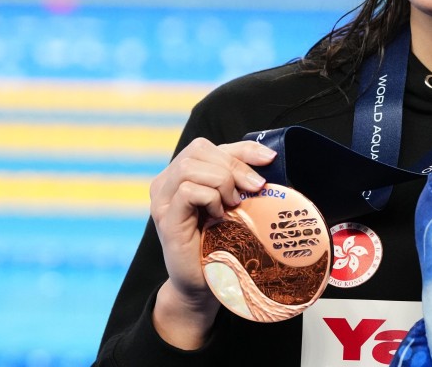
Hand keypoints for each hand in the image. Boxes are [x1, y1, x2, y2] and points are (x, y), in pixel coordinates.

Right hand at [148, 137, 275, 346]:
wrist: (205, 285)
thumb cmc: (221, 243)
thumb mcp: (235, 203)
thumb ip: (241, 179)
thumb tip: (269, 157)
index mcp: (181, 174)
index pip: (209, 146)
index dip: (242, 148)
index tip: (270, 159)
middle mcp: (166, 183)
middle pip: (198, 149)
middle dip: (234, 164)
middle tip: (254, 188)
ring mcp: (162, 200)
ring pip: (190, 166)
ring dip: (221, 181)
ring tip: (234, 204)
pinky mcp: (165, 219)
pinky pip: (187, 191)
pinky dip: (210, 198)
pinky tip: (220, 216)